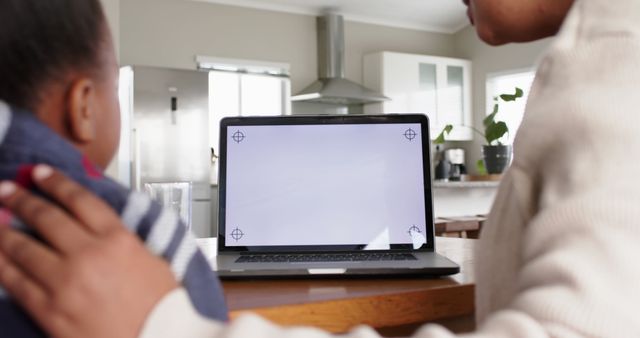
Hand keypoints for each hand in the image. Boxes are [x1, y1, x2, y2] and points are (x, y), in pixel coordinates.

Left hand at [0, 165, 178, 337]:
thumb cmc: (162, 307)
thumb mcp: (153, 260)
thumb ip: (123, 239)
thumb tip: (97, 226)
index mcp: (119, 240)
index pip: (80, 200)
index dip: (55, 182)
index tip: (40, 173)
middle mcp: (90, 255)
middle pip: (46, 218)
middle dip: (21, 199)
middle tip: (6, 189)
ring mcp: (65, 282)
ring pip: (23, 246)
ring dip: (3, 228)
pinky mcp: (49, 310)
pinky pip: (15, 282)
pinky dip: (2, 263)